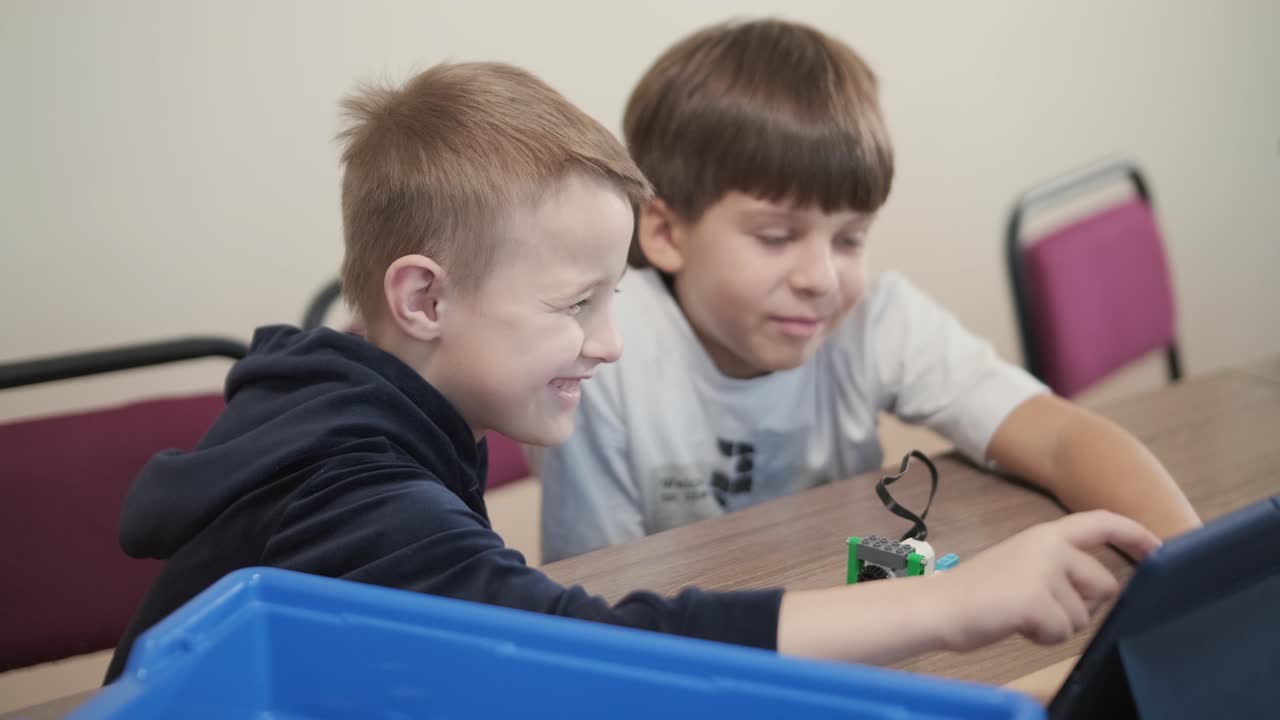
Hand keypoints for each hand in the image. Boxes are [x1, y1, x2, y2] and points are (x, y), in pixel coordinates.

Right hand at [936, 510, 1160, 650]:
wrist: (939, 606)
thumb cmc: (978, 593)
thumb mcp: (1023, 565)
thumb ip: (1060, 568)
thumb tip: (1102, 588)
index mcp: (1045, 535)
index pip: (1101, 523)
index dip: (1135, 533)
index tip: (1158, 548)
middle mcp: (1049, 546)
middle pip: (1104, 585)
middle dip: (1082, 606)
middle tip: (1042, 607)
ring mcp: (1043, 571)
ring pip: (1083, 615)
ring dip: (1057, 624)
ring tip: (1021, 614)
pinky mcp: (1036, 599)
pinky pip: (1062, 632)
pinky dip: (1043, 637)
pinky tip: (1017, 625)